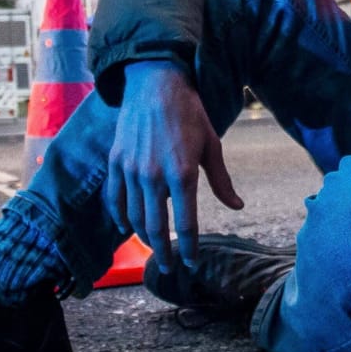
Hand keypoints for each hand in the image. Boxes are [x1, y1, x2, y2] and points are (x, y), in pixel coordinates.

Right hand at [106, 61, 243, 274]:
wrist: (155, 84)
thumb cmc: (189, 114)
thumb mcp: (211, 145)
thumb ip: (221, 181)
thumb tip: (236, 207)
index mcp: (182, 173)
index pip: (185, 224)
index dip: (188, 248)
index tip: (190, 262)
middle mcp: (153, 176)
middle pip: (155, 227)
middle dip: (162, 252)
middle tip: (168, 267)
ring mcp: (131, 170)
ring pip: (133, 217)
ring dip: (143, 237)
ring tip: (152, 247)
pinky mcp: (116, 162)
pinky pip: (114, 199)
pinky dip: (120, 217)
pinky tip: (128, 226)